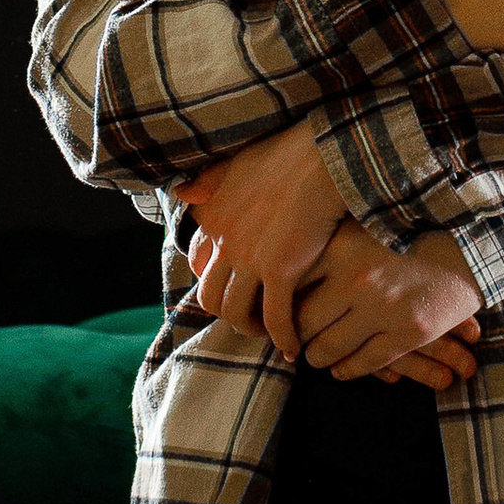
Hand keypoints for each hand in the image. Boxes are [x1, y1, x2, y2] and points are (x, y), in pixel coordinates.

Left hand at [182, 123, 348, 357]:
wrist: (320, 156)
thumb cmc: (286, 154)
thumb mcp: (235, 164)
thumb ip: (208, 181)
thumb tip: (182, 192)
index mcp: (212, 218)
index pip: (197, 263)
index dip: (213, 279)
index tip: (234, 286)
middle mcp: (223, 242)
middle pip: (210, 296)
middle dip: (228, 313)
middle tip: (251, 318)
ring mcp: (248, 259)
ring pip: (236, 313)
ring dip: (251, 329)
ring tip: (271, 334)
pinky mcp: (280, 271)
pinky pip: (276, 318)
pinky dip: (282, 338)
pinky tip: (293, 348)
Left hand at [296, 228, 483, 383]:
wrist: (473, 241)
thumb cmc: (412, 230)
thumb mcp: (366, 225)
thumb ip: (330, 244)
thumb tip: (287, 269)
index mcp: (342, 246)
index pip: (292, 285)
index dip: (282, 303)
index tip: (280, 311)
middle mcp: (357, 278)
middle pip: (303, 322)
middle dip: (296, 337)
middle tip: (294, 341)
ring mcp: (383, 308)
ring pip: (327, 349)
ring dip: (318, 358)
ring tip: (317, 356)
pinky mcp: (408, 333)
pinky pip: (363, 364)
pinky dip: (346, 371)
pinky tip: (342, 369)